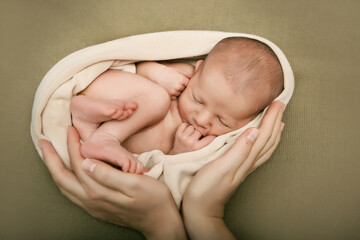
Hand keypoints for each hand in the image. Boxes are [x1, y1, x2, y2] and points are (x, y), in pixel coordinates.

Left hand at [38, 126, 185, 239]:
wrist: (160, 221)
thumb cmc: (154, 199)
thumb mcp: (136, 183)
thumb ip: (109, 175)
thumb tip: (87, 163)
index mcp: (99, 192)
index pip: (79, 164)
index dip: (73, 145)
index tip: (70, 130)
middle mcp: (91, 201)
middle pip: (63, 178)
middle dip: (51, 159)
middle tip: (44, 142)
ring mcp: (93, 207)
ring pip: (65, 188)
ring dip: (55, 170)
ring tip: (50, 157)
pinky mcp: (98, 209)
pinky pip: (73, 194)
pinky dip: (65, 180)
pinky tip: (68, 174)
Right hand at [156, 64, 191, 98]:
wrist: (156, 74)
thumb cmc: (168, 71)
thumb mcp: (178, 70)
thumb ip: (187, 74)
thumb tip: (193, 78)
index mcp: (182, 79)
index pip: (188, 83)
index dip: (184, 81)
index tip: (179, 79)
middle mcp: (179, 86)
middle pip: (184, 89)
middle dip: (181, 86)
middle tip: (174, 81)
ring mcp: (174, 91)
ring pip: (179, 93)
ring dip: (177, 90)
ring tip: (170, 84)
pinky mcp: (169, 95)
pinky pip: (174, 97)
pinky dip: (172, 94)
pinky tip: (168, 88)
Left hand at [169, 123, 215, 153]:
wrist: (178, 156)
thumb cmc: (192, 154)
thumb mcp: (201, 152)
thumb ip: (207, 144)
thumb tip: (216, 135)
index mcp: (197, 147)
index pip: (209, 138)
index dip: (212, 136)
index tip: (213, 136)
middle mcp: (190, 142)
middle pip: (199, 130)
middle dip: (199, 133)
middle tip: (197, 138)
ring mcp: (183, 138)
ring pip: (192, 126)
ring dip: (192, 130)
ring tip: (191, 135)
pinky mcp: (177, 134)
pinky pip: (184, 124)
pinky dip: (185, 127)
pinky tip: (186, 132)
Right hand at [182, 101, 284, 239]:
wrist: (200, 209)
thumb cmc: (207, 189)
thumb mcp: (221, 167)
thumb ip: (238, 150)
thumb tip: (254, 131)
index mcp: (245, 159)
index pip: (264, 135)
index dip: (271, 118)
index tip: (276, 102)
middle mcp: (248, 163)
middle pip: (268, 140)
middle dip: (276, 121)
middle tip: (280, 105)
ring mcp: (243, 167)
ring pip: (265, 147)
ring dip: (273, 132)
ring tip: (277, 120)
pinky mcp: (236, 169)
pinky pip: (256, 152)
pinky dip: (262, 142)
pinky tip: (257, 139)